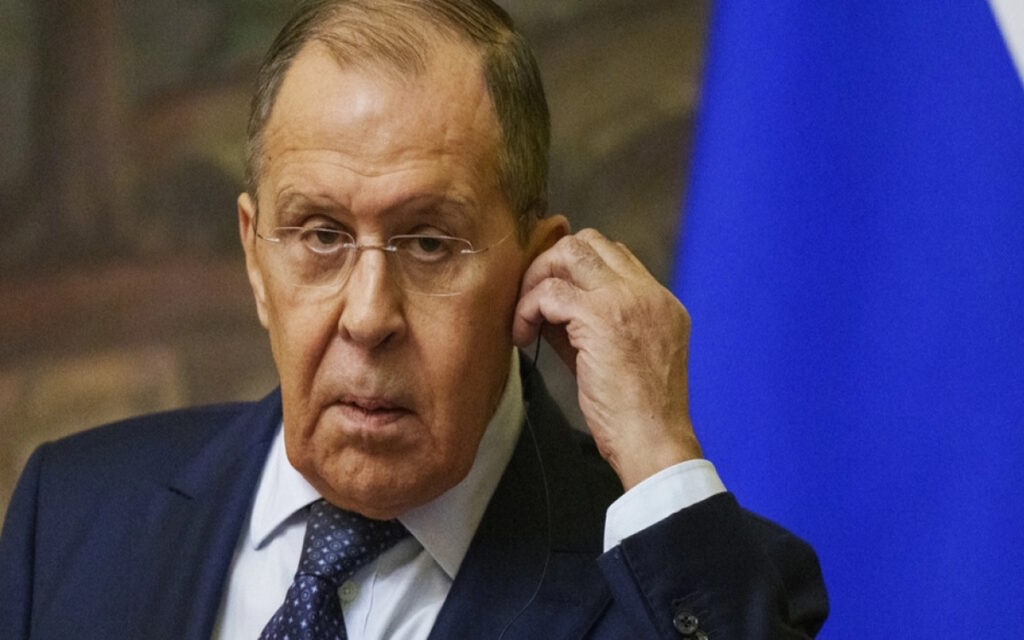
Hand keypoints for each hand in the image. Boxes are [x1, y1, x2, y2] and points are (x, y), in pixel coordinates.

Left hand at [513, 229, 701, 489]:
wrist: (654, 443)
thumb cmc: (636, 416)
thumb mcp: (617, 360)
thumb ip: (587, 328)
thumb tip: (545, 309)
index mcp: (659, 302)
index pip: (613, 255)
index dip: (574, 269)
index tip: (551, 300)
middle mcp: (648, 293)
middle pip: (590, 241)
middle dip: (551, 265)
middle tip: (532, 302)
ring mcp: (626, 300)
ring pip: (570, 252)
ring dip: (537, 280)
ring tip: (525, 318)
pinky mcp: (602, 317)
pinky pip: (549, 292)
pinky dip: (527, 309)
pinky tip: (523, 336)